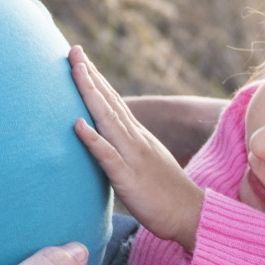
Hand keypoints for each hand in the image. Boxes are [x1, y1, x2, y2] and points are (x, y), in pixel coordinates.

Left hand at [69, 45, 203, 251]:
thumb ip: (129, 150)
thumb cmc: (167, 195)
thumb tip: (110, 144)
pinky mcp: (129, 179)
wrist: (192, 215)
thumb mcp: (146, 164)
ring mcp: (133, 157)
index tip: (80, 59)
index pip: (115, 103)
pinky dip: (93, 139)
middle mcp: (136, 140)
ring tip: (75, 71)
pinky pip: (108, 156)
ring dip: (90, 95)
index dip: (97, 80)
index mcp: (139, 138)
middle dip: (90, 76)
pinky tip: (77, 124)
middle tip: (73, 50)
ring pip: (108, 120)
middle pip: (110, 102)